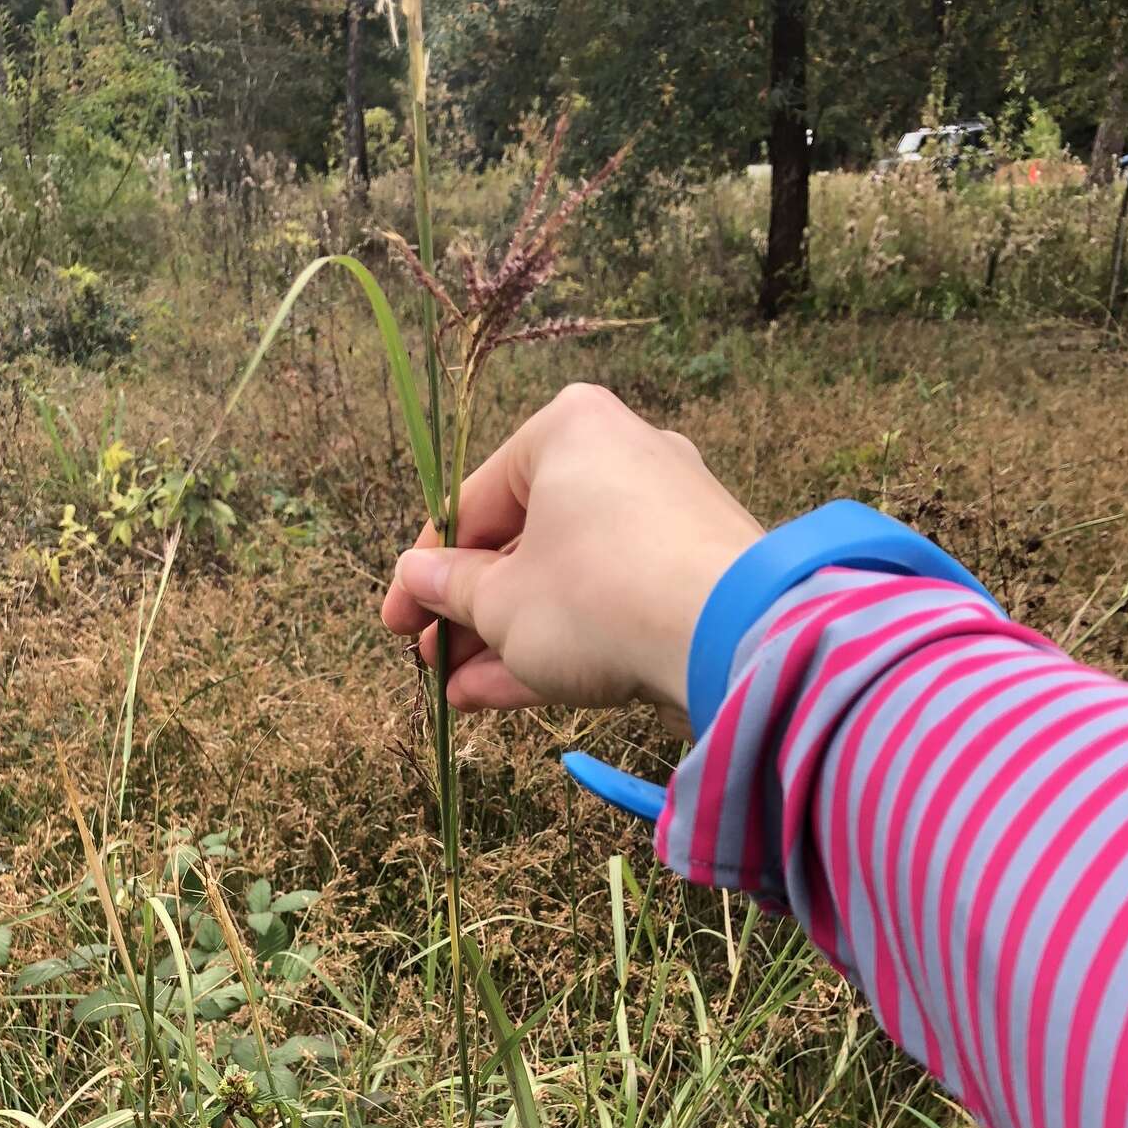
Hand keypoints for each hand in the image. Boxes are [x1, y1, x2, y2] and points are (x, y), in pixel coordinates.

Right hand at [381, 382, 761, 717]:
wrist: (730, 638)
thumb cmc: (595, 597)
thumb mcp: (500, 602)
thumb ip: (451, 589)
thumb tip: (414, 579)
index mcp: (567, 432)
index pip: (474, 501)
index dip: (424, 571)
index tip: (397, 621)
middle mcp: (621, 457)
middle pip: (523, 543)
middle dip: (469, 611)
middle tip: (428, 659)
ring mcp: (664, 519)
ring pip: (564, 581)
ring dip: (504, 639)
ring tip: (456, 692)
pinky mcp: (692, 575)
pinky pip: (608, 603)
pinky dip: (557, 643)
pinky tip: (498, 695)